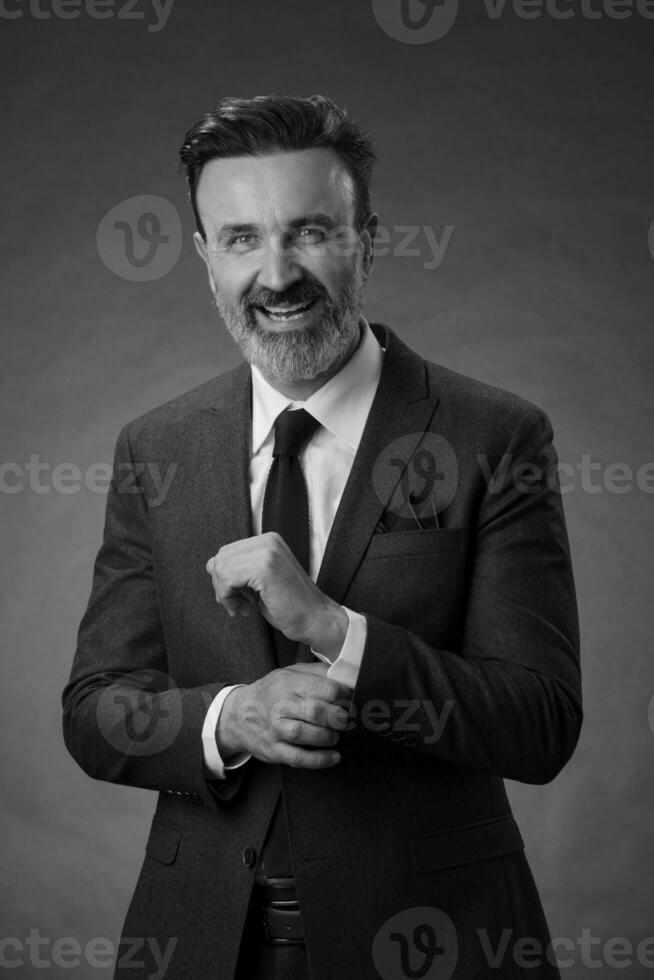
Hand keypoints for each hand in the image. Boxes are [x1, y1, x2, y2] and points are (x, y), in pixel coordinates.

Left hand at [206, 532, 347, 655]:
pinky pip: (228, 579)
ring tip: (241, 608)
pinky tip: (244, 609)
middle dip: (222, 585)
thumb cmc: (290, 605)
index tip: (235, 596)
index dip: (224, 577)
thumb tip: (211, 565)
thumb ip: (239, 569)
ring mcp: (267, 552)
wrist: (315, 619)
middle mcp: (268, 541)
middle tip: (235, 604)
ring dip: (225, 593)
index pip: (227, 552)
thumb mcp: (260, 580)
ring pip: (222, 568)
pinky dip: (229, 597)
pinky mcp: (265, 568)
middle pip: (222, 558)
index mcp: (268, 540)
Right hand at [217, 662, 350, 768]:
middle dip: (339, 717)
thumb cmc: (271, 692)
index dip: (344, 696)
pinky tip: (333, 756)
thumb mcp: (290, 673)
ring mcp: (276, 729)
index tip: (352, 700)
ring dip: (329, 736)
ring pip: (306, 734)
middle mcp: (281, 705)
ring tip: (335, 735)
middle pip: (316, 711)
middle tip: (346, 719)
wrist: (237, 714)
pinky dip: (319, 759)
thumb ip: (317, 673)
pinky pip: (298, 758)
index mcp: (289, 683)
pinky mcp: (274, 750)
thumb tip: (346, 677)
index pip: (325, 688)